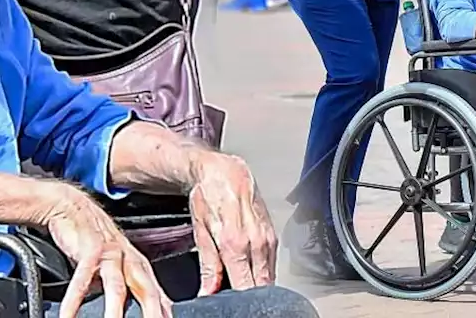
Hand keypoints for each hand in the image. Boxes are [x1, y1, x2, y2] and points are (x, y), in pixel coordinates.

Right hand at [48, 188, 171, 317]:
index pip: (157, 296)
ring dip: (115, 312)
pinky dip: (73, 301)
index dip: (165, 313)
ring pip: (116, 288)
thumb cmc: (93, 238)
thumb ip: (122, 286)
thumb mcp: (113, 264)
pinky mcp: (89, 250)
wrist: (73, 206)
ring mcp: (110, 254)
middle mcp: (128, 259)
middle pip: (147, 291)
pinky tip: (68, 316)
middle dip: (153, 313)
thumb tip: (124, 309)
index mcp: (137, 265)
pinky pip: (81, 279)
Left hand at [187, 152, 276, 294]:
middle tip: (236, 299)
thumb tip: (208, 293)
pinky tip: (250, 271)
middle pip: (261, 287)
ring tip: (242, 285)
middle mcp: (256, 243)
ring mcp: (268, 239)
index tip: (232, 307)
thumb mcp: (201, 233)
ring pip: (269, 277)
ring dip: (258, 285)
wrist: (226, 172)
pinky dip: (263, 272)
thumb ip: (209, 267)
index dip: (240, 303)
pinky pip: (272, 264)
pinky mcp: (274, 236)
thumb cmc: (210, 198)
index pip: (246, 288)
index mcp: (235, 244)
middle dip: (250, 297)